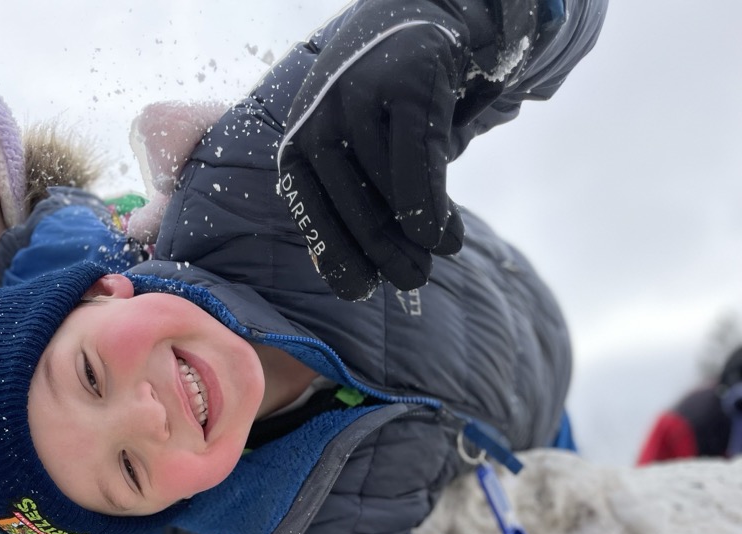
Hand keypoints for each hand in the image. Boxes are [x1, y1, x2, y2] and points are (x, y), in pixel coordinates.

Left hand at [279, 8, 469, 299]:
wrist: (408, 30)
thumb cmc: (376, 117)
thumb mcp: (348, 158)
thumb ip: (345, 209)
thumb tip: (350, 281)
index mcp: (298, 146)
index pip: (311, 215)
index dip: (337, 256)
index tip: (362, 291)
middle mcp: (321, 120)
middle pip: (354, 207)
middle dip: (386, 254)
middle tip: (414, 280)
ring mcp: (363, 98)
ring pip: (391, 188)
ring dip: (420, 234)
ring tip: (442, 252)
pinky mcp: (408, 83)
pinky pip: (421, 159)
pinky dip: (433, 205)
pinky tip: (445, 234)